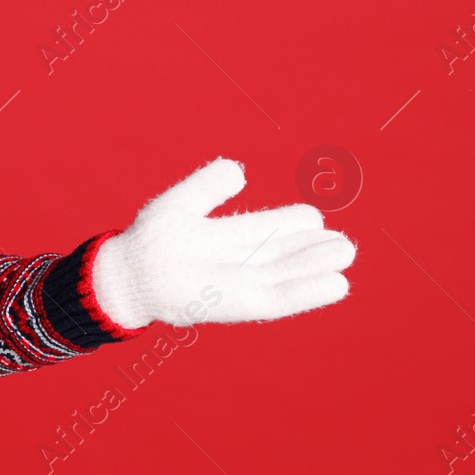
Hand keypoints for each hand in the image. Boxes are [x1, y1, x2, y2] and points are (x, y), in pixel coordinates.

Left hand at [91, 157, 356, 327]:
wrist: (129, 275)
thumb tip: (239, 170)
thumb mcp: (181, 203)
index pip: (267, 229)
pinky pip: (282, 300)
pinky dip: (308, 292)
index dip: (292, 223)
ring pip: (287, 274)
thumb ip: (208, 186)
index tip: (315, 216)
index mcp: (225, 236)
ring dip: (316, 266)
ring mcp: (241, 283)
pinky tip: (336, 284)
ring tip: (345, 254)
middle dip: (313, 248)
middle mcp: (237, 261)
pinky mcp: (242, 304)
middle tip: (345, 243)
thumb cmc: (149, 239)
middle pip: (283, 253)